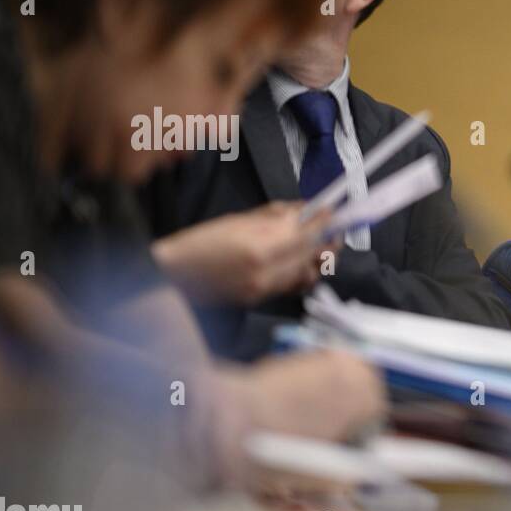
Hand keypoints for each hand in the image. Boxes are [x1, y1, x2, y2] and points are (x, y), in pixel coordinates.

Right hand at [153, 202, 332, 305]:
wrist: (174, 275)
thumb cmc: (200, 242)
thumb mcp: (239, 220)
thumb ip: (276, 216)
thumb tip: (307, 210)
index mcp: (258, 246)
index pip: (305, 233)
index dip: (323, 221)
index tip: (333, 211)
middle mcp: (265, 271)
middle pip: (311, 254)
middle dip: (328, 239)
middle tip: (335, 228)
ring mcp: (264, 289)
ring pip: (307, 273)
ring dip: (319, 258)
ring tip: (322, 245)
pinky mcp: (261, 300)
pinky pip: (293, 286)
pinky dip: (303, 273)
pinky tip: (303, 263)